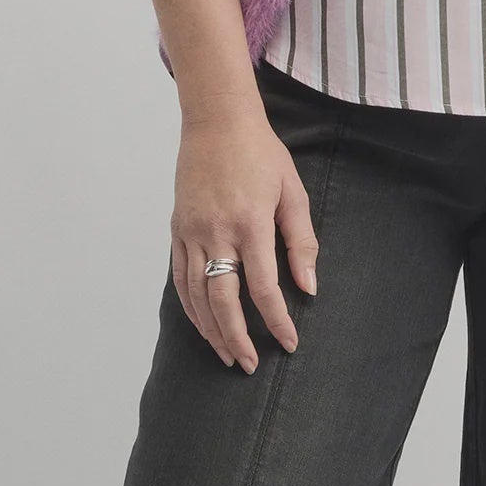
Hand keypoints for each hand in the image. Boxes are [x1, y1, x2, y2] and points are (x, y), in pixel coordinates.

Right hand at [171, 102, 318, 373]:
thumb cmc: (261, 154)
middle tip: (250, 364)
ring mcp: (192, 232)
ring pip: (196, 295)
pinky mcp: (177, 229)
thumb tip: (308, 287)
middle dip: (237, 338)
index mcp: (251, 223)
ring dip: (211, 330)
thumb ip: (302, 243)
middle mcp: (217, 232)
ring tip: (227, 355)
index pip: (263, 287)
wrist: (216, 121)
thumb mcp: (293, 193)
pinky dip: (190, 308)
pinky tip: (203, 326)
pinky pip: (180, 279)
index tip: (289, 343)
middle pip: (223, 300)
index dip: (277, 321)